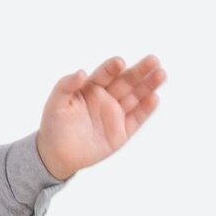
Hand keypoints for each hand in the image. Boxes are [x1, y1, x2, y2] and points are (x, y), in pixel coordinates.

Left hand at [36, 54, 165, 180]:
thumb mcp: (55, 104)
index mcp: (91, 88)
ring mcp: (115, 114)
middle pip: (126, 81)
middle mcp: (106, 98)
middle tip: (154, 60)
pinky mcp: (121, 132)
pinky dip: (146, 109)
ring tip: (161, 74)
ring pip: (135, 97)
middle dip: (140, 71)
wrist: (56, 155)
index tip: (119, 62)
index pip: (105, 74)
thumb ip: (65, 85)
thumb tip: (81, 72)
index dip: (112, 67)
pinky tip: (154, 98)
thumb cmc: (53, 126)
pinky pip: (136, 119)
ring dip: (149, 86)